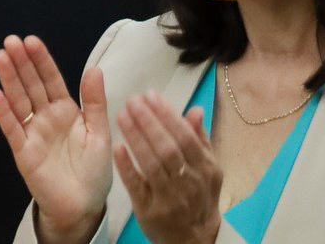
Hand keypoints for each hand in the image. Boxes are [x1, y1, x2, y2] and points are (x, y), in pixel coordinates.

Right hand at [0, 34, 112, 238]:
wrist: (84, 206)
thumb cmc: (93, 171)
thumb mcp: (100, 133)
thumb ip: (95, 102)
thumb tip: (94, 68)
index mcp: (66, 110)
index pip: (51, 80)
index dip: (42, 61)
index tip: (31, 41)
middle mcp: (46, 117)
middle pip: (31, 85)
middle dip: (22, 63)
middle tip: (10, 41)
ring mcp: (32, 132)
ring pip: (19, 101)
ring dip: (9, 79)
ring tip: (1, 56)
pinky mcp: (23, 151)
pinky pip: (12, 128)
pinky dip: (4, 112)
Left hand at [114, 93, 222, 243]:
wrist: (194, 239)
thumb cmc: (198, 196)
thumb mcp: (207, 169)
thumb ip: (200, 139)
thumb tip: (196, 110)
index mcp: (205, 169)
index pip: (186, 137)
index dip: (167, 115)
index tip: (150, 95)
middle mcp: (189, 183)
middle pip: (169, 149)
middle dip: (149, 122)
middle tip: (132, 101)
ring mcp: (169, 198)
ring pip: (153, 165)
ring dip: (136, 138)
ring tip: (121, 115)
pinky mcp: (149, 211)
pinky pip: (137, 187)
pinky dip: (127, 167)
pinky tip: (117, 148)